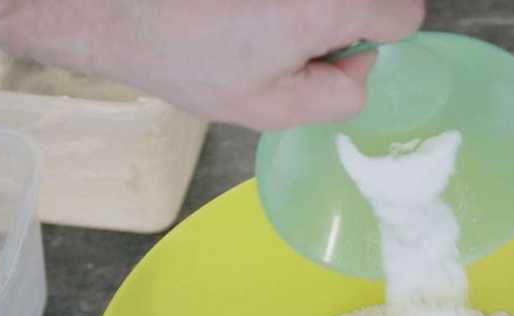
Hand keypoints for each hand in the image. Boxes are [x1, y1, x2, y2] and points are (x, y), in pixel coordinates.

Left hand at [0, 0, 425, 128]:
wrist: (108, 5)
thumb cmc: (179, 53)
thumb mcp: (268, 107)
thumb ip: (338, 95)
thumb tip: (356, 68)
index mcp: (332, 3)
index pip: (405, 14)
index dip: (373, 42)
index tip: (330, 54)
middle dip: (339, 19)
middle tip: (280, 39)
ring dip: (303, 9)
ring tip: (250, 19)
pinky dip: (276, 2)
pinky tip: (235, 9)